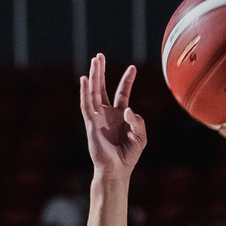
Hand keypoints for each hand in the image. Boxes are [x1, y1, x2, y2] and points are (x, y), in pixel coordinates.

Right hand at [79, 53, 146, 179]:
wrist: (116, 170)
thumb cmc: (128, 156)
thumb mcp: (140, 136)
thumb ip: (137, 121)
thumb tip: (127, 109)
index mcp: (119, 115)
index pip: (122, 93)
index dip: (127, 80)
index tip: (133, 68)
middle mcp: (106, 113)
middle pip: (102, 87)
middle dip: (101, 71)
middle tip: (100, 55)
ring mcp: (97, 117)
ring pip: (93, 92)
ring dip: (94, 76)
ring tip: (95, 60)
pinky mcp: (90, 124)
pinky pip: (86, 104)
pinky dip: (85, 91)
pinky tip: (85, 79)